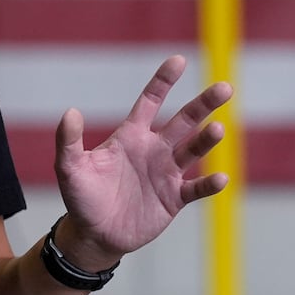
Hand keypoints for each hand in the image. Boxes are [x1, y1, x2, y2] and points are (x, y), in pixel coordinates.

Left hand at [53, 55, 231, 267]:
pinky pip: (196, 189)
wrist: (94, 235)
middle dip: (203, 104)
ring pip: (193, 150)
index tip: (179, 60)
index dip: (164, 80)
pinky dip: (209, 184)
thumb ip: (69, 141)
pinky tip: (220, 178)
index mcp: (131, 135)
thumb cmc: (81, 197)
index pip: (151, 101)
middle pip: (183, 120)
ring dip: (207, 140)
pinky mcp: (174, 199)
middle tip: (225, 88)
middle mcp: (154, 149)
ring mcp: (166, 173)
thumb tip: (70, 112)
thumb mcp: (70, 168)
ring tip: (218, 128)